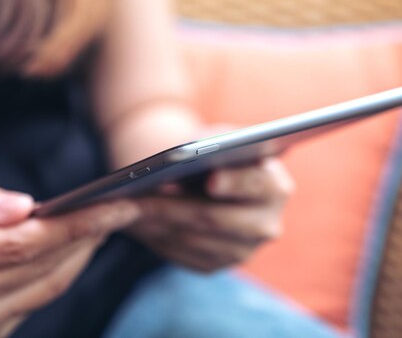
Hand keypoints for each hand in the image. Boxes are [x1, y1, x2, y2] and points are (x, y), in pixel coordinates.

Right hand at [0, 184, 139, 337]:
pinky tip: (78, 246)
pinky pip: (42, 298)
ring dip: (85, 251)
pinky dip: (65, 270)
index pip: (29, 242)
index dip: (80, 224)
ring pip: (52, 284)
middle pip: (47, 264)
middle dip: (94, 233)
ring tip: (107, 221)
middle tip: (126, 207)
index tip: (121, 205)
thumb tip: (26, 207)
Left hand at [128, 158, 293, 271]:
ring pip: (190, 239)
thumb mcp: (218, 137)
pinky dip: (153, 236)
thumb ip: (212, 143)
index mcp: (276, 187)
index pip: (258, 186)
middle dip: (174, 206)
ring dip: (155, 222)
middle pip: (215, 218)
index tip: (211, 180)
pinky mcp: (214, 265)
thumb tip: (180, 159)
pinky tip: (130, 220)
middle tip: (141, 196)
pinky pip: (179, 253)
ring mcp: (241, 251)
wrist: (208, 176)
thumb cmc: (214, 149)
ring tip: (125, 207)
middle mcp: (266, 225)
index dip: (235, 183)